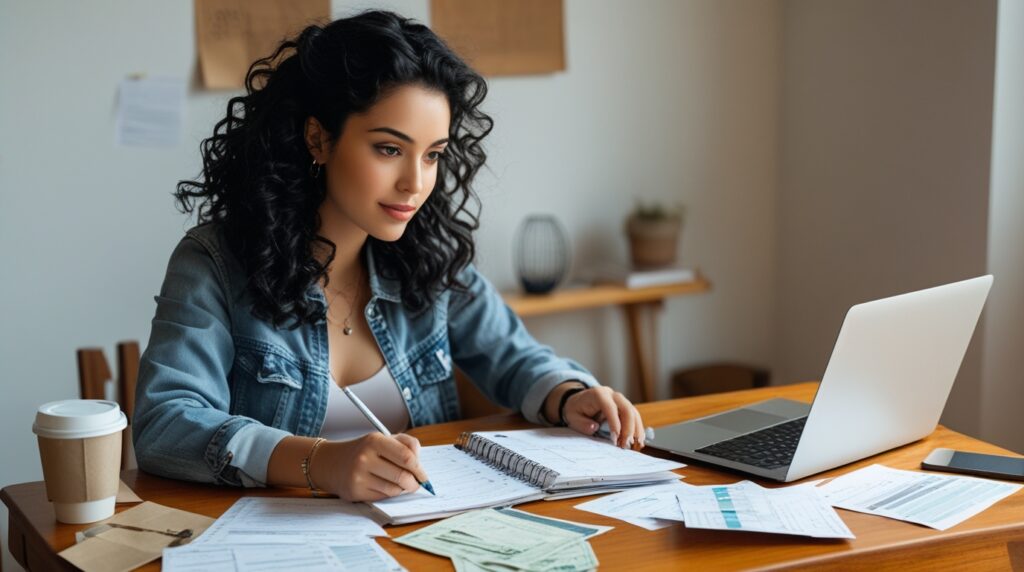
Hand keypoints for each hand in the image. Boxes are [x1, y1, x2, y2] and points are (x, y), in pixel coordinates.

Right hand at [310, 433, 425, 501]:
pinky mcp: (355, 492)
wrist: (330, 463)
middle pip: (402, 476)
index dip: (419, 469)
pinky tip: (384, 486)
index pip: (406, 456)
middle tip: (416, 484)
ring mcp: (358, 476)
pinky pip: (382, 497)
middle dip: (414, 483)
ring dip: (402, 490)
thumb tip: (420, 464)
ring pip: (394, 490)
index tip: (423, 475)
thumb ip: (406, 444)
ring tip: (400, 484)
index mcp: (374, 441)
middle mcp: (365, 458)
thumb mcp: (382, 439)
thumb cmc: (363, 450)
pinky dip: (389, 494)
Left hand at [552, 384, 646, 449]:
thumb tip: (595, 428)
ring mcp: (620, 400)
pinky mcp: (624, 407)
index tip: (615, 440)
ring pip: (634, 412)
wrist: (578, 402)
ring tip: (635, 445)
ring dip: (636, 430)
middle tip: (625, 444)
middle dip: (629, 428)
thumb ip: (582, 423)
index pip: (610, 408)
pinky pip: (634, 416)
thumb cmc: (576, 410)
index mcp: (598, 394)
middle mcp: (612, 394)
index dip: (615, 424)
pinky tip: (639, 440)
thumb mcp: (573, 417)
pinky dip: (637, 428)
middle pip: (627, 409)